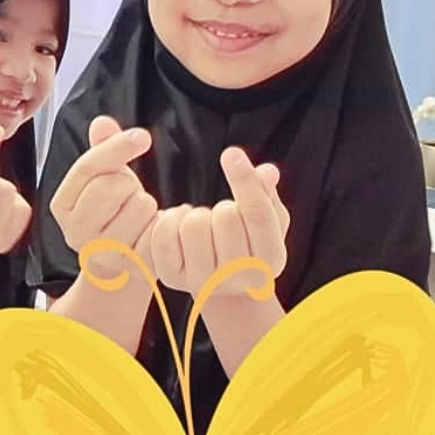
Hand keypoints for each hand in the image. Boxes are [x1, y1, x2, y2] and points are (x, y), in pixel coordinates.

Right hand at [49, 115, 158, 278]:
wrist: (124, 263)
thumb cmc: (114, 214)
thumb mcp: (105, 179)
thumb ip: (103, 151)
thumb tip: (102, 123)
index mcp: (62, 205)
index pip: (87, 168)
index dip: (116, 147)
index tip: (142, 136)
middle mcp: (74, 232)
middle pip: (111, 186)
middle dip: (129, 183)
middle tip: (130, 194)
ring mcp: (101, 252)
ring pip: (139, 205)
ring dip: (148, 204)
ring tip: (139, 214)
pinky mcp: (129, 265)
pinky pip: (156, 229)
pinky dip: (162, 222)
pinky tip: (153, 227)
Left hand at [149, 148, 289, 296]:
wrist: (219, 278)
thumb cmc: (247, 239)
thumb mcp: (267, 216)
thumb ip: (267, 193)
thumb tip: (267, 172)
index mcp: (271, 259)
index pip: (258, 215)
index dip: (244, 180)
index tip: (230, 153)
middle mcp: (240, 278)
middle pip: (226, 217)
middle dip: (222, 206)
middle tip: (221, 214)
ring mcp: (205, 281)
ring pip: (194, 226)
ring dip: (195, 214)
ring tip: (202, 223)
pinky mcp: (172, 278)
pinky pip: (164, 238)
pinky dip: (170, 221)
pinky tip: (180, 225)